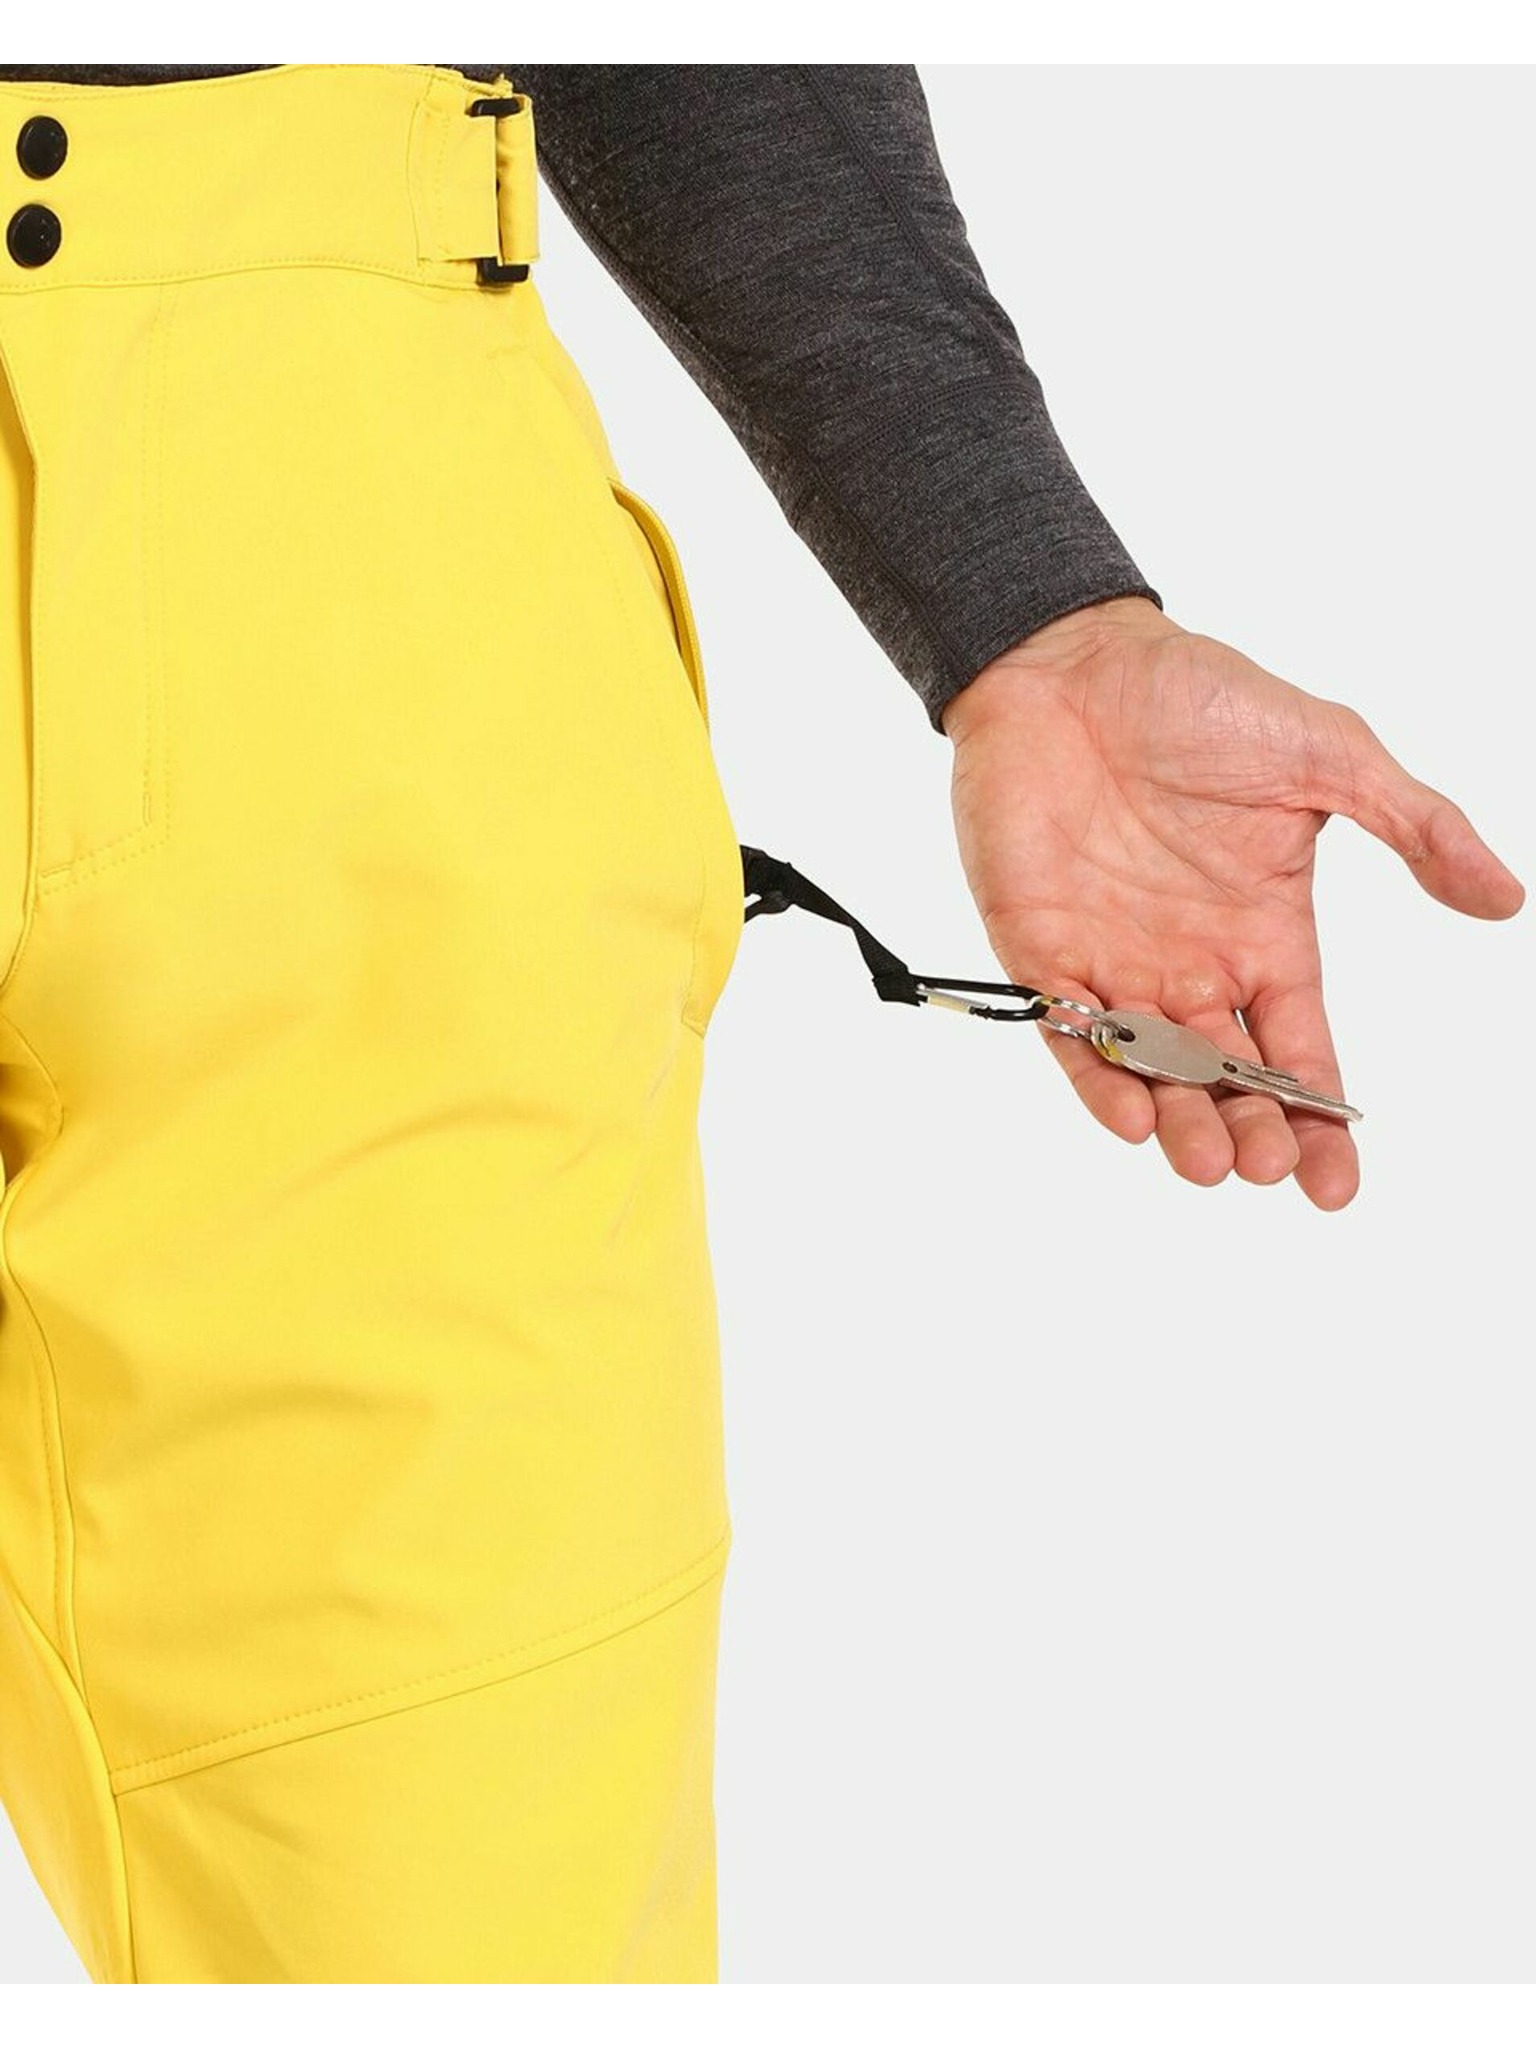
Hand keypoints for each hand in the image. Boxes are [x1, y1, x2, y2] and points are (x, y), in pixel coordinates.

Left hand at [941, 596, 1524, 1208]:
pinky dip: (1099, 1079)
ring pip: (1152, 1075)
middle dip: (1251, 1133)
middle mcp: (1193, 965)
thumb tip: (1507, 899)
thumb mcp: (1330, 756)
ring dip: (1181, 1125)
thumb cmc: (1199, 697)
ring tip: (1208, 1162)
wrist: (1072, 660)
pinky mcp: (1042, 949)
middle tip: (1265, 1164)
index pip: (1298, 1052)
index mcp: (1265, 935)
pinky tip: (1132, 1114)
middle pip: (1228, 1081)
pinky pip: (1070, 1035)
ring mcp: (1116, 961)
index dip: (1321, 1121)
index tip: (1337, 1185)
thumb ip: (1415, 827)